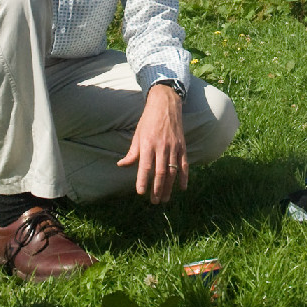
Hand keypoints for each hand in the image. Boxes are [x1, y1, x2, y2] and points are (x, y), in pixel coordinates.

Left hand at [117, 84, 186, 203]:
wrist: (165, 105)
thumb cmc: (148, 120)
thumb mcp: (137, 134)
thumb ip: (132, 152)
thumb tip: (122, 165)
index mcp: (147, 144)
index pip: (145, 166)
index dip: (143, 180)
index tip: (140, 192)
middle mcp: (161, 146)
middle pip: (160, 172)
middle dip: (157, 189)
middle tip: (154, 201)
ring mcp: (174, 147)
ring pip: (172, 171)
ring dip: (169, 187)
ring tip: (165, 199)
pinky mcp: (182, 146)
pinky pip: (184, 165)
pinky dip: (184, 177)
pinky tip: (182, 188)